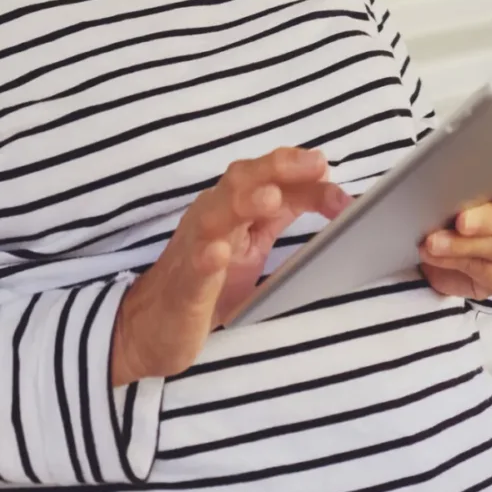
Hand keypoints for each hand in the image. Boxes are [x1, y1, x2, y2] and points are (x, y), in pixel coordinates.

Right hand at [110, 148, 351, 385]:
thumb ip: (279, 212)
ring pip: (215, 215)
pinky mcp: (184, 287)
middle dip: (277, 169)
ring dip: (243, 203)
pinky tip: (220, 254)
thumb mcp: (250, 241)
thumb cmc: (208, 281)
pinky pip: (194, 269)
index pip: (269, 178)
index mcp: (230, 206)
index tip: (339, 184)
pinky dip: (207, 258)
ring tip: (271, 198)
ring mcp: (195, 250)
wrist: (152, 327)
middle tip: (315, 165)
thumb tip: (322, 183)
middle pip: (241, 180)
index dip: (304, 177)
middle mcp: (211, 218)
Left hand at [419, 170, 491, 300]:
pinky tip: (438, 254)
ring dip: (463, 245)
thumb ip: (472, 176)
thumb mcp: (471, 181)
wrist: (457, 241)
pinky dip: (456, 261)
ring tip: (435, 241)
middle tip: (461, 221)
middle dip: (488, 220)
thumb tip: (448, 174)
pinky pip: (487, 271)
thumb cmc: (467, 201)